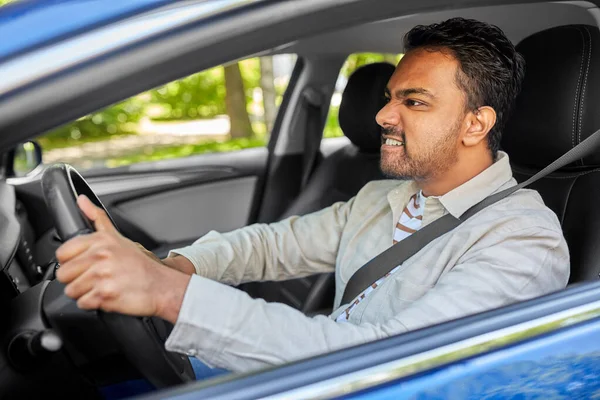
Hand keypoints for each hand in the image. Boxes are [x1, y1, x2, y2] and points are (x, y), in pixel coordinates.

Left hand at [55, 195, 190, 322]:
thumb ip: (97, 218)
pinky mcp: (105, 295)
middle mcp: (100, 256)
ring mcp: (102, 275)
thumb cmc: (140, 265)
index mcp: (101, 241)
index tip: (86, 265)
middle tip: (96, 278)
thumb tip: (81, 200)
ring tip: (102, 287)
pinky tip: (107, 296)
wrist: (162, 286)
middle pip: (63, 274)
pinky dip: (93, 304)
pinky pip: (82, 303)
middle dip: (77, 280)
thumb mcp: (118, 237)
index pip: (63, 253)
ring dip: (84, 293)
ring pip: (71, 291)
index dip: (72, 262)